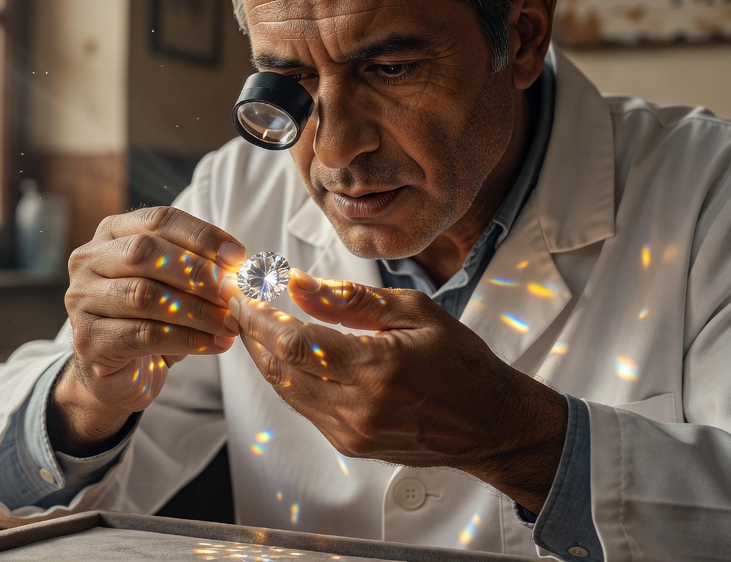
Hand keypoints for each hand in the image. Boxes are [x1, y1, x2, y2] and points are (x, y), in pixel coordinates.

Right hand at [53, 206, 244, 453]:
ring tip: (232, 322)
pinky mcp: (88, 339)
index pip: (159, 220)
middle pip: (146, 252)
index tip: (239, 257)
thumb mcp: (176, 286)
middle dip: (198, 272)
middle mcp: (89, 260)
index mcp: (112, 233)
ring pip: (145, 295)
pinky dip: (189, 339)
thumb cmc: (153, 320)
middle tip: (235, 292)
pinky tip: (217, 343)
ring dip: (198, 310)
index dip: (202, 236)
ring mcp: (81, 299)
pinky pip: (145, 335)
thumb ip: (200, 268)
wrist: (120, 374)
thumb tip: (241, 266)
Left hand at [228, 270, 568, 512]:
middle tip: (242, 304)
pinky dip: (287, 378)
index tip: (243, 293)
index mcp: (376, 368)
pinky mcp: (350, 445)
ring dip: (264, 357)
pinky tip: (286, 354)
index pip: (293, 342)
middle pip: (280, 369)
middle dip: (253, 334)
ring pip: (286, 391)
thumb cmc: (459, 361)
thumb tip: (297, 285)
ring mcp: (351, 432)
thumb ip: (350, 300)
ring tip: (256, 324)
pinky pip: (303, 407)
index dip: (259, 317)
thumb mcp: (413, 312)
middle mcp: (358, 407)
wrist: (489, 422)